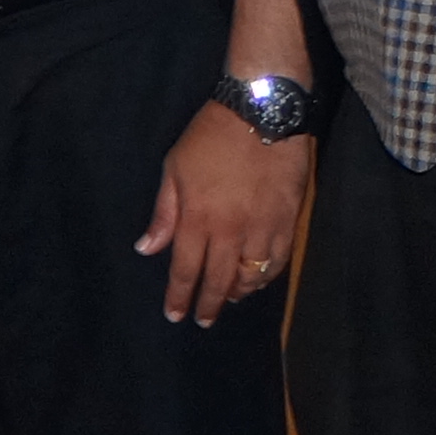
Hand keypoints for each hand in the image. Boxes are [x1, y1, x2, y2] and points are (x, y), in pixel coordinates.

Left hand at [138, 105, 311, 323]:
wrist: (261, 114)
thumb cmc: (210, 137)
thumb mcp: (174, 168)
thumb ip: (163, 213)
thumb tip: (147, 249)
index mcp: (198, 218)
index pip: (186, 269)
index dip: (180, 296)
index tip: (175, 316)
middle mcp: (230, 231)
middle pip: (219, 280)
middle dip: (208, 304)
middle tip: (203, 321)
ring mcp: (263, 228)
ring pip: (251, 276)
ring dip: (239, 293)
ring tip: (229, 301)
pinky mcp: (288, 221)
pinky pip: (278, 261)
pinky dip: (267, 277)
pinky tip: (257, 281)